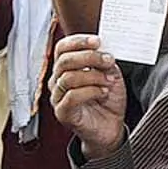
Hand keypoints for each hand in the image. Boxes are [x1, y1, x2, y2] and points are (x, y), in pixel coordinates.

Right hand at [50, 35, 126, 158]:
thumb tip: (104, 48)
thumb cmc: (106, 99)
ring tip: (109, 81)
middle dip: (89, 57)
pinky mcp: (62, 113)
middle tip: (108, 60)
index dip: (78, 41)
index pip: (61, 48)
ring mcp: (57, 98)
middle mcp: (57, 81)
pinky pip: (71, 96)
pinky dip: (91, 91)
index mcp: (65, 68)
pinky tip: (103, 92)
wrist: (110, 127)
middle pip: (64, 61)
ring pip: (68, 78)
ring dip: (93, 76)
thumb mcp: (110, 74)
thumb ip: (104, 61)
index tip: (98, 41)